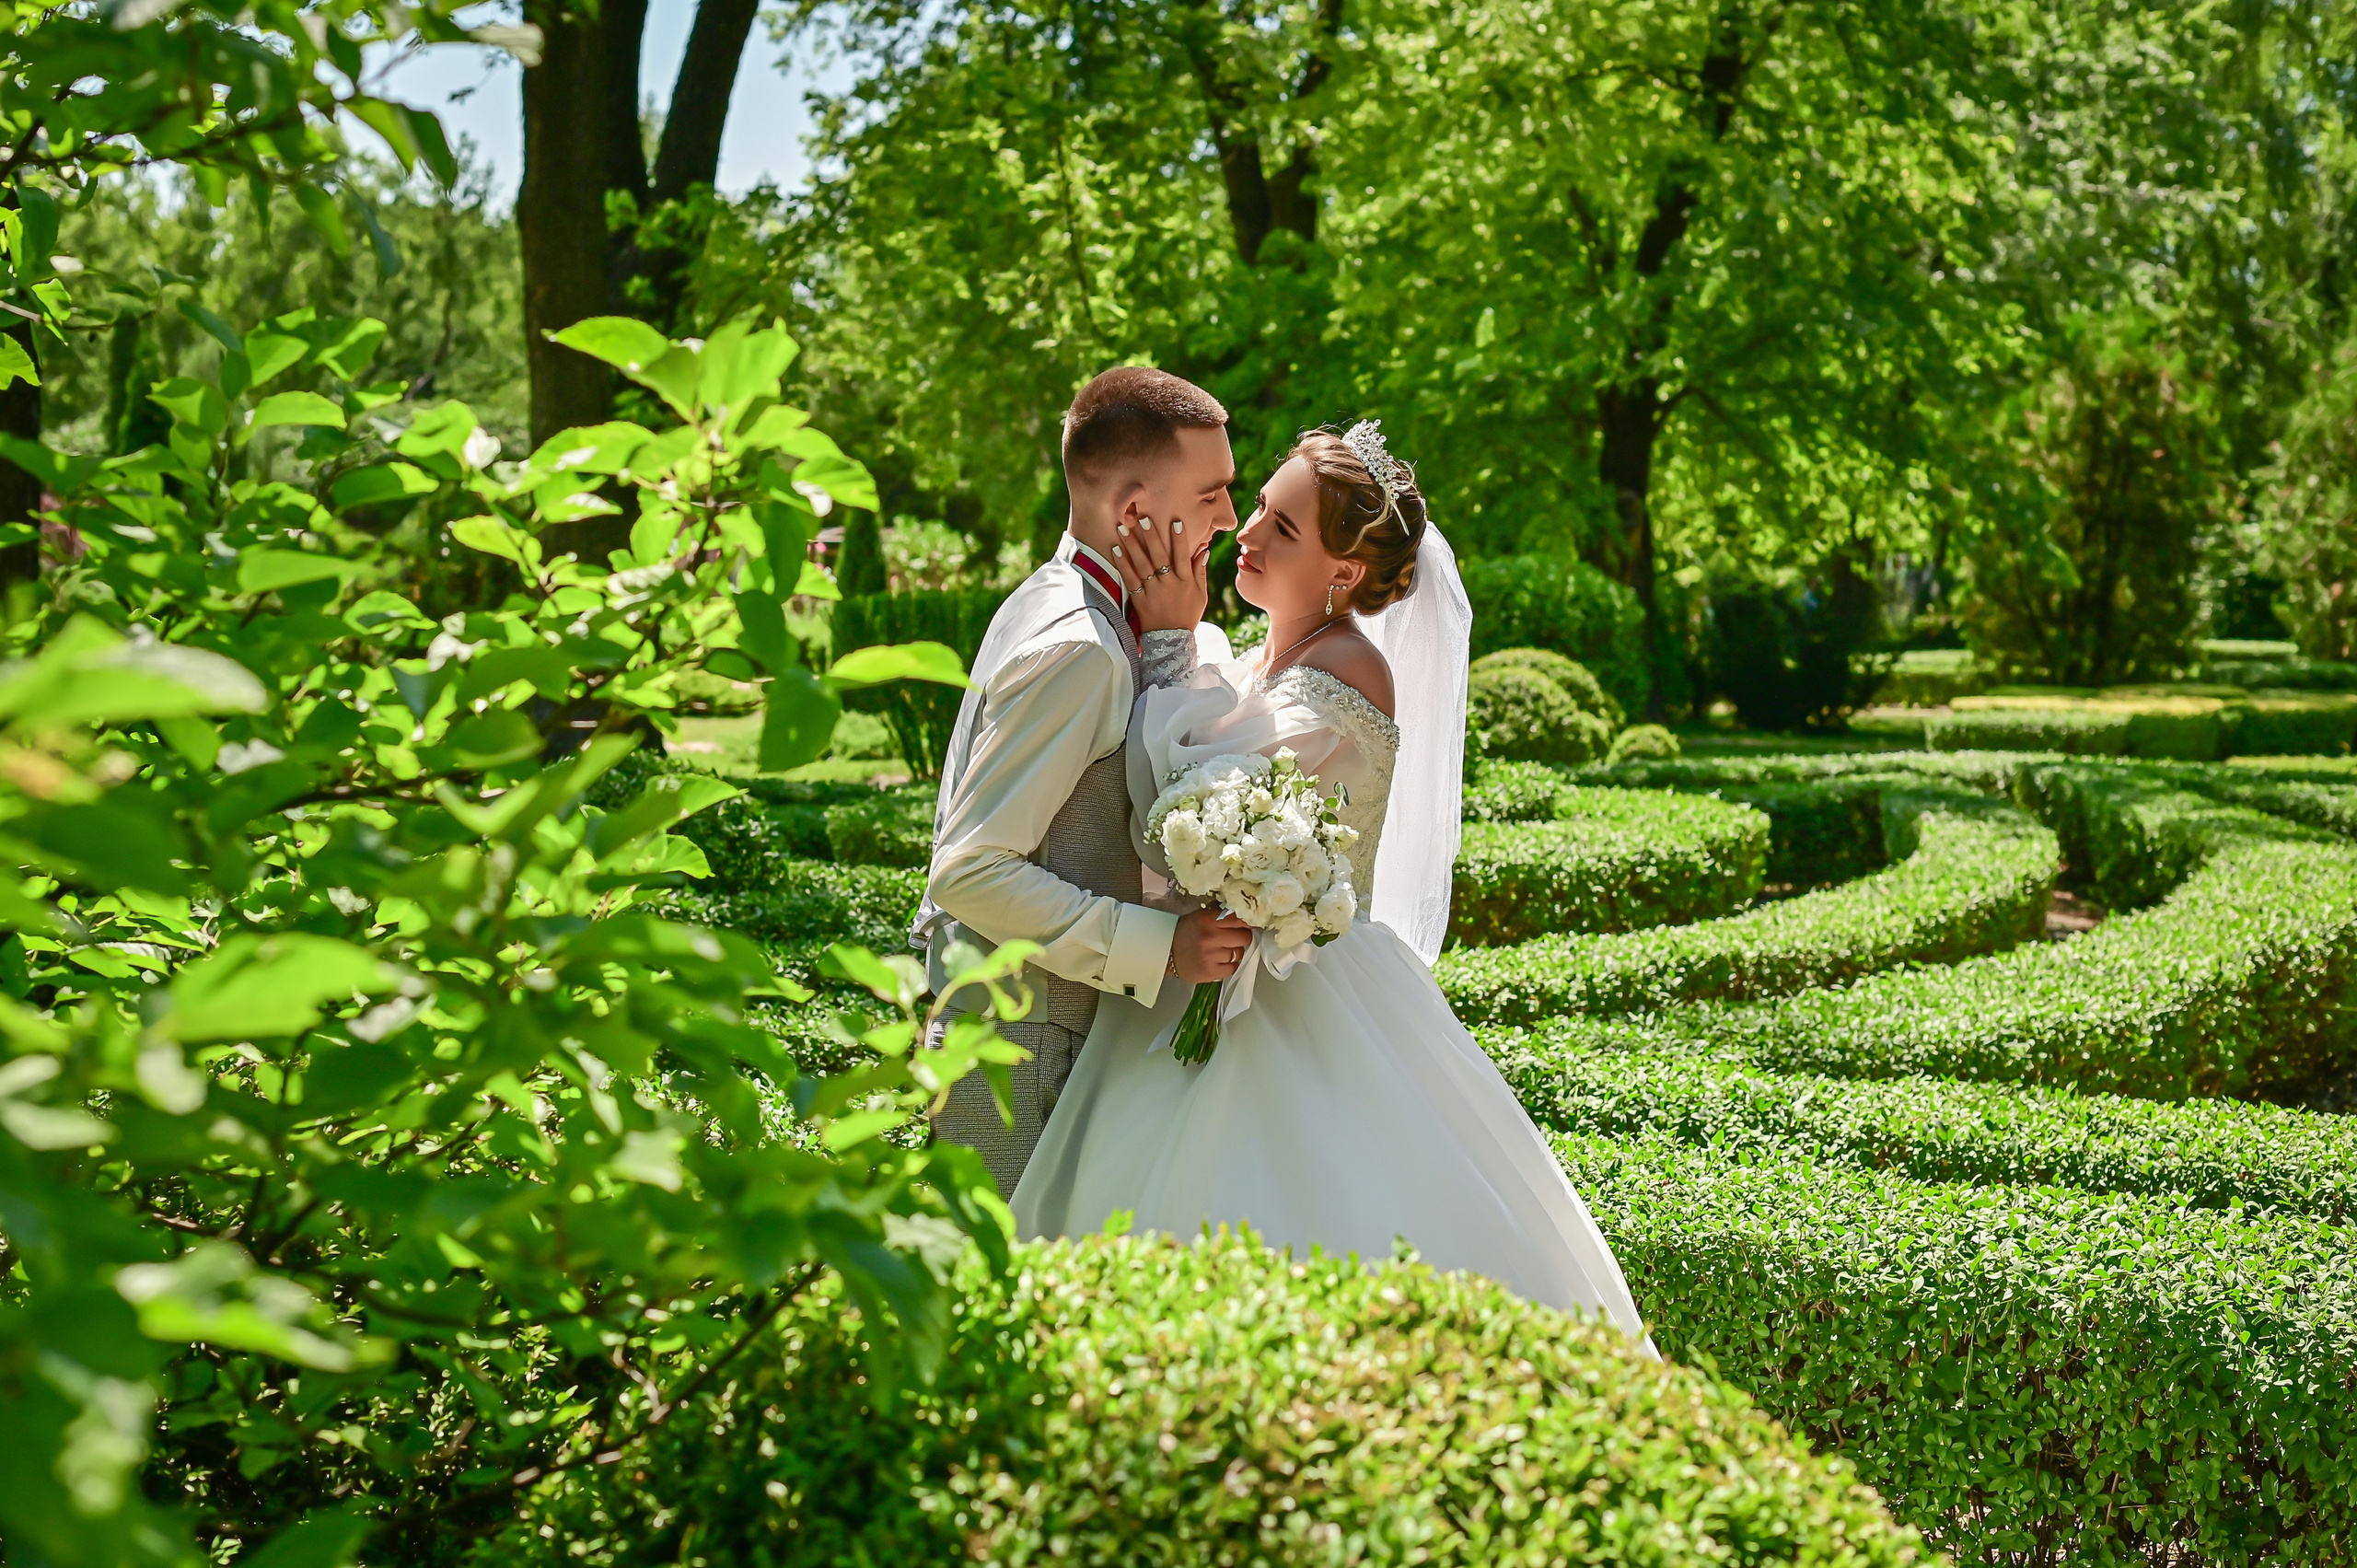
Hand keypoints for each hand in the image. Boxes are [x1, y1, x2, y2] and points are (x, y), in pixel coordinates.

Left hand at [1112, 508, 1209, 632]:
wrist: (1172, 641)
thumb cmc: (1188, 615)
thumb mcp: (1201, 595)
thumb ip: (1200, 572)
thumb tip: (1203, 550)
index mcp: (1185, 582)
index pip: (1182, 556)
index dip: (1179, 539)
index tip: (1175, 522)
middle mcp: (1169, 584)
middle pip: (1159, 556)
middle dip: (1151, 536)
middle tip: (1143, 518)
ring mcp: (1153, 592)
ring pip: (1142, 565)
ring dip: (1132, 545)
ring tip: (1123, 528)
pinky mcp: (1140, 599)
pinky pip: (1130, 579)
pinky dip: (1122, 564)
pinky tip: (1116, 550)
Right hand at [1169, 907, 1248, 983]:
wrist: (1165, 953)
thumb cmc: (1185, 933)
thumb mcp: (1201, 917)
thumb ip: (1222, 917)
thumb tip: (1247, 919)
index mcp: (1207, 920)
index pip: (1239, 919)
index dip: (1247, 922)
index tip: (1249, 924)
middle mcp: (1210, 937)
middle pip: (1244, 937)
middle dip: (1241, 937)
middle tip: (1232, 938)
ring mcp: (1211, 956)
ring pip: (1239, 953)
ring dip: (1234, 952)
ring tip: (1221, 950)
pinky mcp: (1210, 972)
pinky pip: (1233, 968)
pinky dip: (1229, 965)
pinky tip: (1219, 960)